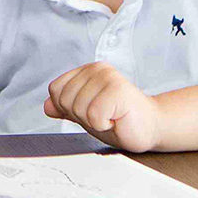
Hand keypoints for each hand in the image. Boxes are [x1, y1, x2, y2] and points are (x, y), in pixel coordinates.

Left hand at [44, 62, 162, 151]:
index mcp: (86, 70)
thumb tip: (46, 106)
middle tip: (104, 116)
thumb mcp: (86, 113)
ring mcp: (108, 77)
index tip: (91, 112)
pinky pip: (93, 116)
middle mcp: (97, 69)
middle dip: (81, 116)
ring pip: (77, 108)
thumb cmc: (120, 120)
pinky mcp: (118, 91)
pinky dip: (104, 125)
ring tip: (112, 117)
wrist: (150, 128)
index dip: (69, 108)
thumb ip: (65, 107)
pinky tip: (117, 120)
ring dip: (94, 122)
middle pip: (64, 99)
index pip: (55, 90)